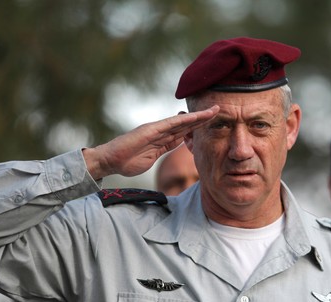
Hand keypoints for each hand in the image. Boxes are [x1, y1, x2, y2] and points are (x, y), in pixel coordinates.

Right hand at [83, 106, 218, 179]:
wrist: (110, 161)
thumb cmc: (127, 162)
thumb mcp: (152, 158)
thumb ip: (164, 150)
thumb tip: (177, 145)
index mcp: (162, 139)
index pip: (185, 132)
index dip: (199, 127)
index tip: (213, 124)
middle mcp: (161, 131)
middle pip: (187, 124)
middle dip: (203, 118)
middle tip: (219, 111)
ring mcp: (156, 129)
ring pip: (182, 122)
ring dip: (198, 117)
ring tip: (214, 111)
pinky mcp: (150, 130)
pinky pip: (170, 125)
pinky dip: (184, 121)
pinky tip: (196, 117)